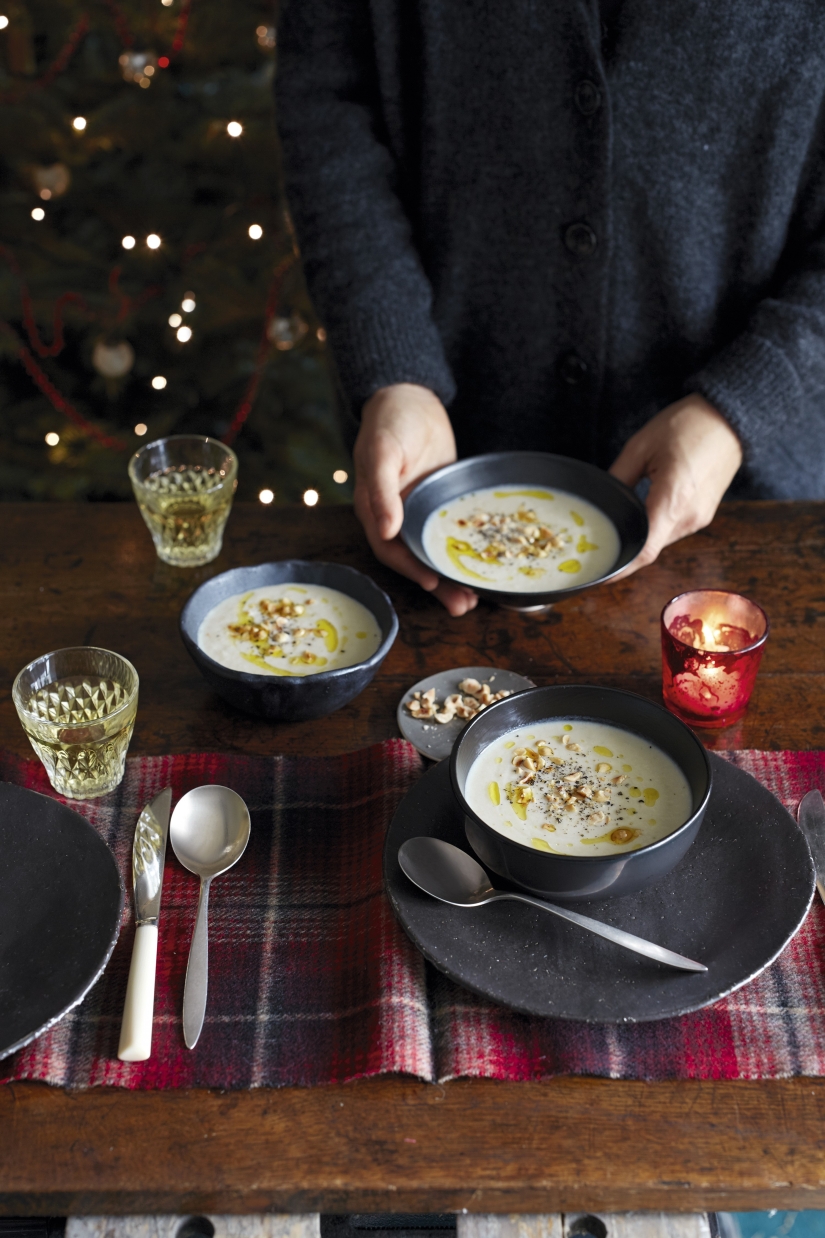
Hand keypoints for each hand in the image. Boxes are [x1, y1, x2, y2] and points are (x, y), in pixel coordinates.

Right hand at [353, 383, 477, 615]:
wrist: (409, 396)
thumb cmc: (389, 421)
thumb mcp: (382, 452)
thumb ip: (381, 491)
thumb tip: (385, 530)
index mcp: (374, 509)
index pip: (391, 549)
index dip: (411, 568)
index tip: (434, 582)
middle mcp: (396, 517)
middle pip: (415, 560)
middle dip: (438, 585)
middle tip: (463, 606)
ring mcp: (418, 512)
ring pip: (434, 552)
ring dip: (452, 576)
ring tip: (475, 600)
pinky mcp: (439, 504)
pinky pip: (451, 532)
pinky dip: (463, 550)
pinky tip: (484, 564)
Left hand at [609, 394, 742, 574]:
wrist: (728, 418)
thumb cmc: (687, 425)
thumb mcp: (640, 447)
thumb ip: (618, 478)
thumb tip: (602, 501)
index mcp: (673, 501)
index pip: (645, 551)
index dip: (622, 568)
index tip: (602, 575)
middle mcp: (690, 517)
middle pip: (651, 548)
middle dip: (626, 549)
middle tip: (598, 548)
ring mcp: (700, 518)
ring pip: (662, 540)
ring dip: (642, 538)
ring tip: (618, 529)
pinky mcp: (704, 514)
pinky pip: (674, 530)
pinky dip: (656, 528)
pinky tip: (642, 517)